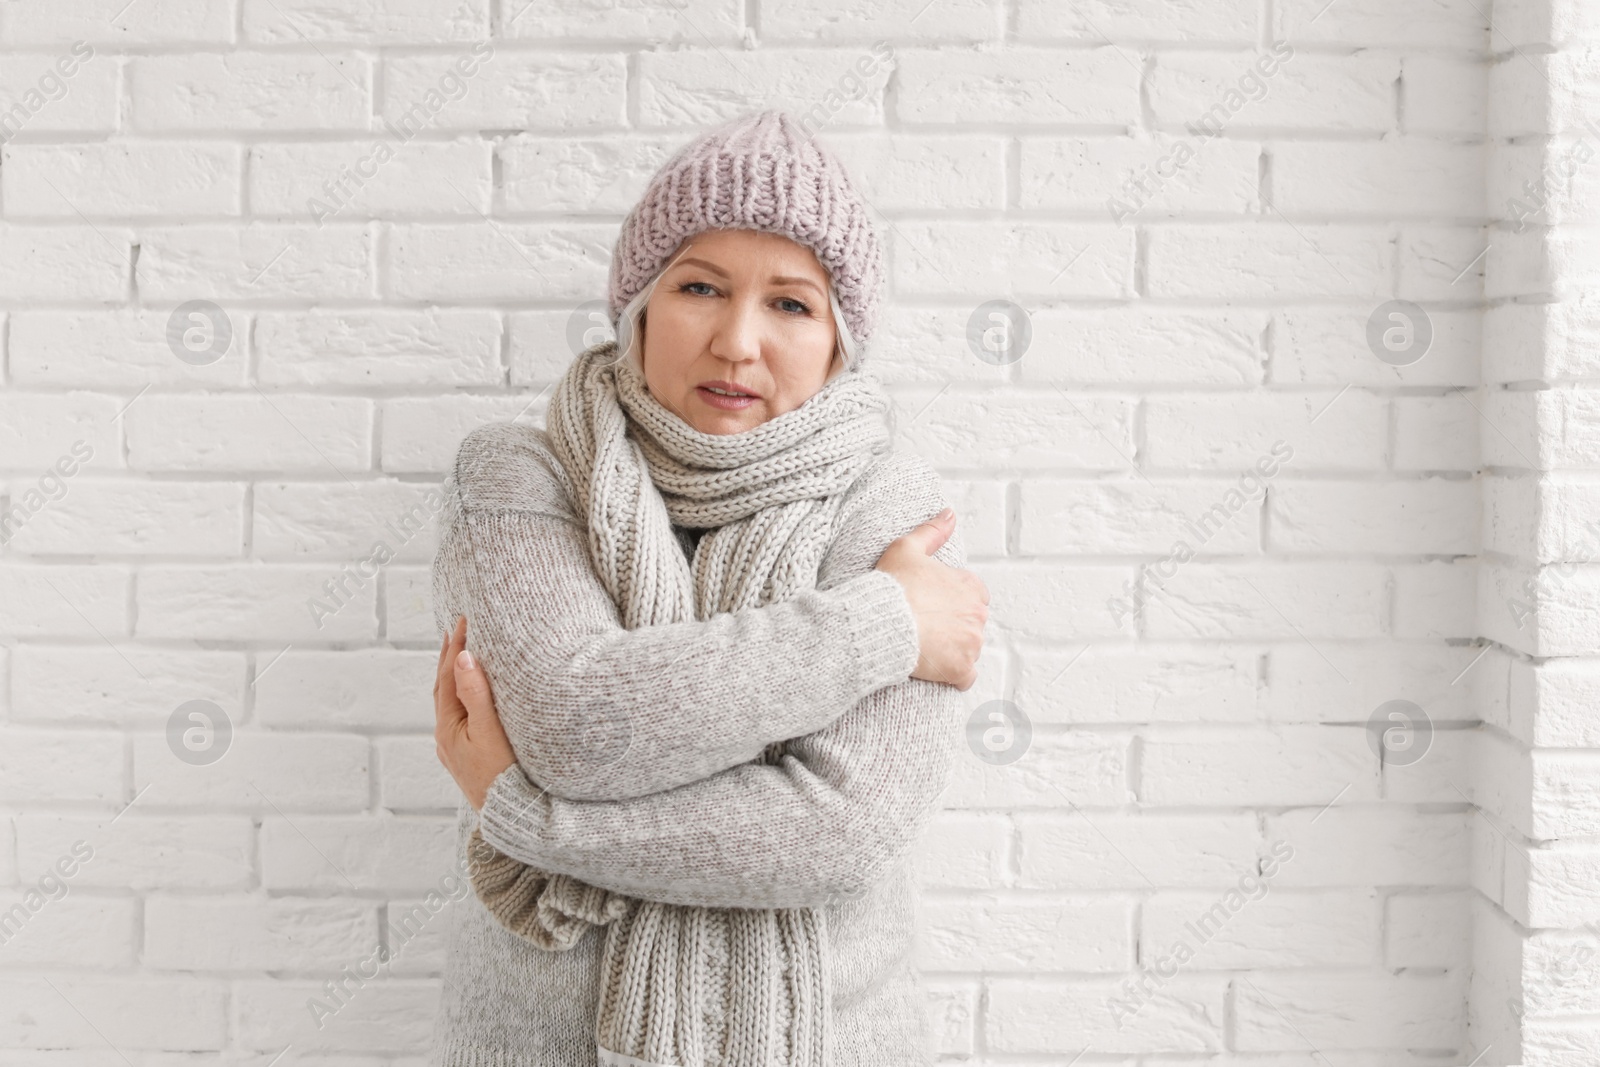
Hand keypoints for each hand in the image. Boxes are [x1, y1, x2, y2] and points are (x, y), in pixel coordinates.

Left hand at [434, 615, 516, 811]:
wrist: (512, 818)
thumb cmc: (504, 776)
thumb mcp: (491, 731)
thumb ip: (477, 694)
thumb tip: (464, 658)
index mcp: (447, 728)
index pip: (449, 677)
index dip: (456, 647)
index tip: (464, 621)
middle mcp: (446, 738)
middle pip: (444, 689)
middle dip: (450, 659)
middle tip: (457, 631)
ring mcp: (456, 749)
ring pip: (451, 704)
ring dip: (455, 678)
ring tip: (462, 657)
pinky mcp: (468, 758)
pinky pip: (461, 718)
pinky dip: (464, 698)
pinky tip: (472, 698)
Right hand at [872, 507, 988, 690]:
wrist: (879, 622)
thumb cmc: (891, 586)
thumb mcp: (907, 548)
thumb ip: (932, 531)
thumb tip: (949, 514)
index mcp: (969, 586)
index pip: (975, 596)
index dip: (954, 602)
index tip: (935, 606)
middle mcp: (977, 614)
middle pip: (973, 623)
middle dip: (955, 626)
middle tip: (927, 627)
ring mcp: (971, 643)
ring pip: (969, 649)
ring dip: (953, 650)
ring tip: (926, 646)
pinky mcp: (960, 669)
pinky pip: (966, 677)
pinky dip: (954, 676)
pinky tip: (935, 668)